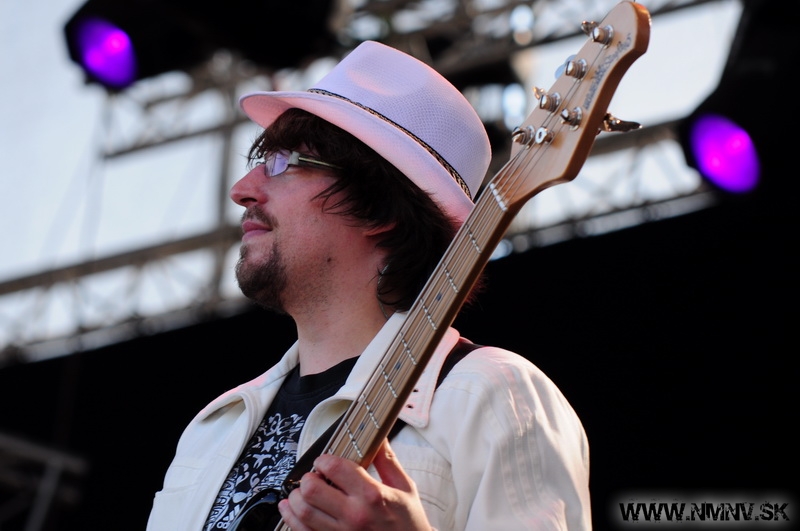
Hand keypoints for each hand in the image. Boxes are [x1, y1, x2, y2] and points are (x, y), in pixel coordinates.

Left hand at [277, 439, 431, 530]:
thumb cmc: (408, 523)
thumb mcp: (404, 488)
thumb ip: (387, 461)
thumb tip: (379, 438)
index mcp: (372, 495)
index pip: (334, 468)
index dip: (323, 460)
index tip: (324, 461)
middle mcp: (354, 515)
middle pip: (312, 490)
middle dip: (307, 478)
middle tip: (313, 477)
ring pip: (303, 512)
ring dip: (296, 498)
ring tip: (301, 492)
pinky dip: (292, 520)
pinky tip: (292, 511)